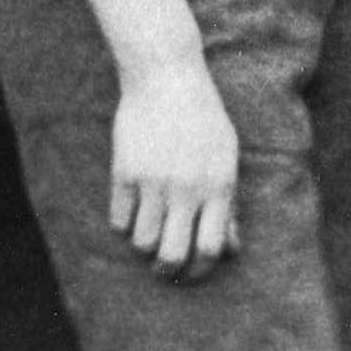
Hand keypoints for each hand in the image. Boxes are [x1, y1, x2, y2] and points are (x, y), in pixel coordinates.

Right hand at [106, 59, 243, 277]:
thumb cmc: (203, 119)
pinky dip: (124, 224)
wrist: (167, 78)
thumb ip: (229, 204)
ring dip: (145, 245)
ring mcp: (153, 182)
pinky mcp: (124, 173)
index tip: (192, 272)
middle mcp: (187, 189)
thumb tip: (231, 249)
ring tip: (149, 233)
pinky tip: (131, 211)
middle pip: (172, 255)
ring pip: (142, 243)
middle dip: (168, 270)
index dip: (201, 270)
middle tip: (164, 267)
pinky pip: (119, 221)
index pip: (210, 249)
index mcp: (219, 186)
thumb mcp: (226, 157)